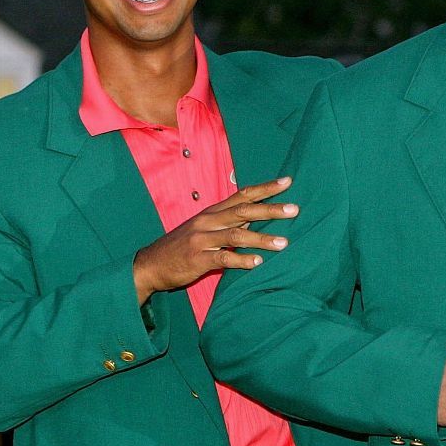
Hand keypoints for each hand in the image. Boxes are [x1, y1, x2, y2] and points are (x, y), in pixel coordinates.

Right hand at [132, 177, 298, 302]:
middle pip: (244, 211)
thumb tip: (255, 221)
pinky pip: (222, 258)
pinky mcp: (197, 259)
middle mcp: (208, 221)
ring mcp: (202, 240)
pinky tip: (257, 263)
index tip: (288, 181)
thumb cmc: (181, 247)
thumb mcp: (204, 229)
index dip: (265, 188)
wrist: (150, 264)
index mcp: (212, 212)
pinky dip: (241, 260)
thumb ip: (229, 224)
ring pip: (236, 235)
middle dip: (270, 209)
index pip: (243, 195)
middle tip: (294, 209)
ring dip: (262, 239)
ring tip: (284, 243)